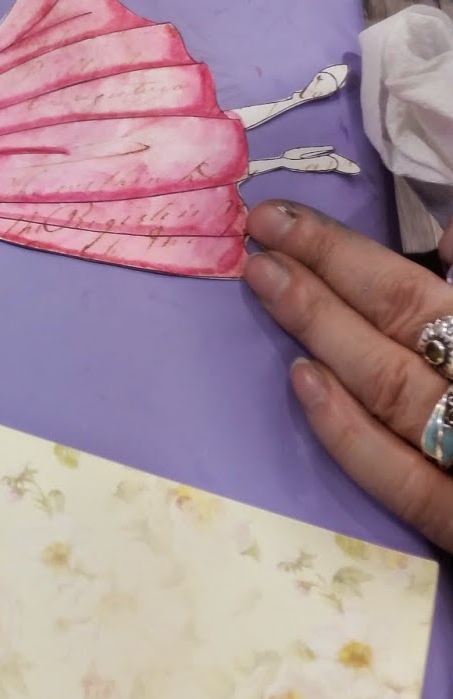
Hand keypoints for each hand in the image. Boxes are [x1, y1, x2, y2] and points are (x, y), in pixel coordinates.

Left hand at [243, 201, 452, 549]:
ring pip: (393, 385)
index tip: (294, 218)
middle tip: (264, 225)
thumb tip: (449, 240)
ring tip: (265, 277)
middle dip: (329, 265)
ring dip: (323, 325)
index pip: (422, 290)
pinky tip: (304, 381)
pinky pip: (404, 481)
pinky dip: (351, 431)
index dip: (352, 250)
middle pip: (407, 316)